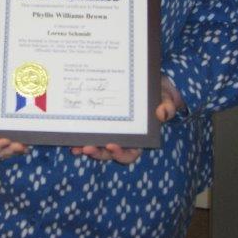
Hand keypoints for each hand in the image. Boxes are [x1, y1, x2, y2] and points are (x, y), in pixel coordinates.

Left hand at [69, 76, 185, 163]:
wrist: (148, 83)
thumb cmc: (158, 94)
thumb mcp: (166, 97)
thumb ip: (167, 106)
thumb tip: (162, 113)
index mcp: (139, 137)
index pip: (130, 153)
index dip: (120, 153)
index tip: (111, 146)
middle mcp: (122, 137)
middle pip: (109, 152)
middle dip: (97, 152)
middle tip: (86, 148)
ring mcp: (109, 130)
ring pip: (96, 145)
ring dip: (85, 148)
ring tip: (75, 146)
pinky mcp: (100, 122)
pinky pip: (89, 132)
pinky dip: (79, 135)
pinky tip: (70, 135)